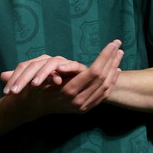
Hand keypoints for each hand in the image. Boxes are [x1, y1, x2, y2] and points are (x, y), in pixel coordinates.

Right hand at [0, 40, 123, 115]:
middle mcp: (79, 101)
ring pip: (105, 86)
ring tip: (119, 54)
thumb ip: (52, 73)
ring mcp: (83, 106)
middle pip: (103, 78)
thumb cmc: (35, 88)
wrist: (33, 107)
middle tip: (118, 45)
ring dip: (114, 69)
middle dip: (112, 60)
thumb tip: (61, 67)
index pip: (94, 72)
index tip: (111, 44)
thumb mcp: (39, 77)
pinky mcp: (85, 109)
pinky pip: (103, 95)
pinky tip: (115, 71)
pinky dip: (111, 82)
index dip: (105, 56)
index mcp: (69, 91)